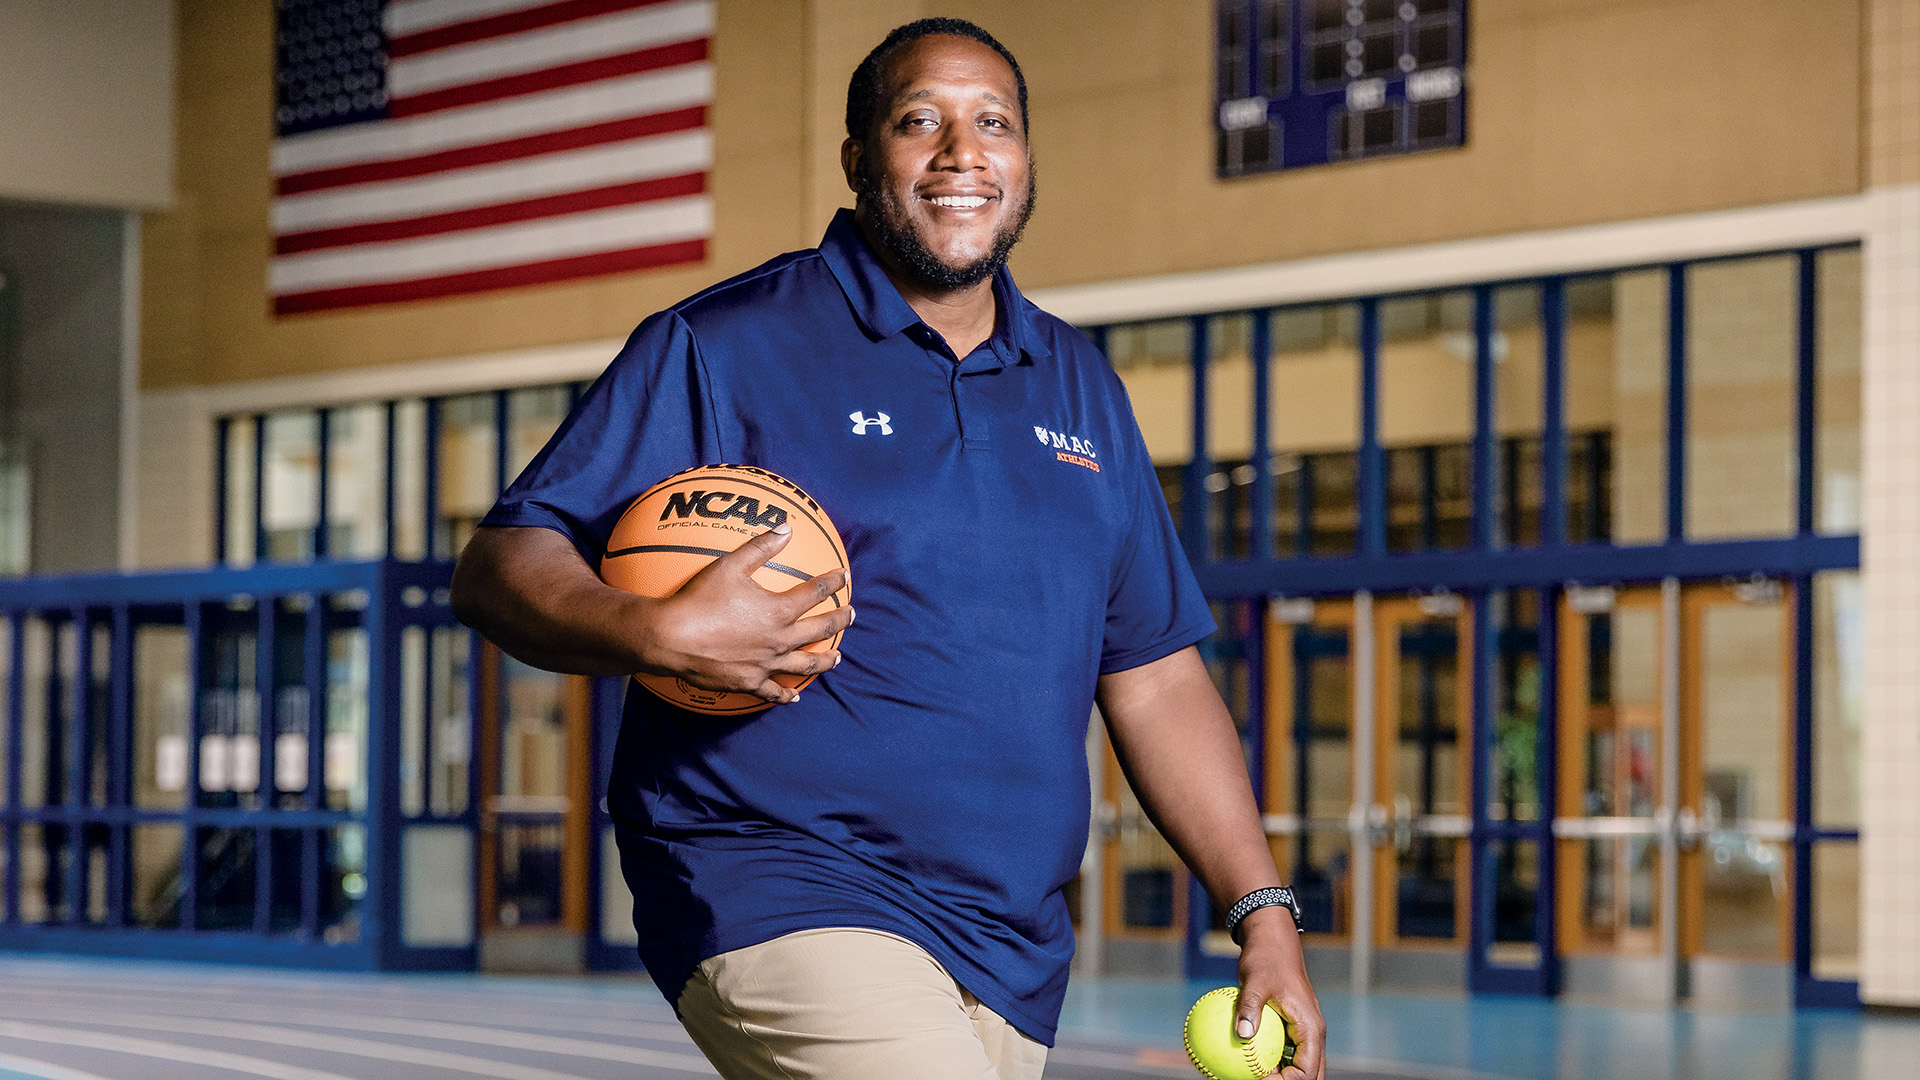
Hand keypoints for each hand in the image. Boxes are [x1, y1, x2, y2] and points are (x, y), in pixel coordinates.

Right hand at [639, 523, 852, 703]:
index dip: (833, 582)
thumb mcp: (730, 566)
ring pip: (805, 664)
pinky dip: (786, 695)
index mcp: (779, 610)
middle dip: (840, 620)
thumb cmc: (699, 599)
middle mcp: (779, 640)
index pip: (816, 593)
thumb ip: (761, 547)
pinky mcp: (749, 682)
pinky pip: (774, 691)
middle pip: (820, 630)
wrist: (671, 639)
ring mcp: (766, 664)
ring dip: (825, 661)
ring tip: (837, 659)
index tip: (845, 577)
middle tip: (852, 615)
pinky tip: (795, 697)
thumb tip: (786, 528)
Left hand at [1234, 908, 1325, 1079]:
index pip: (1307, 1072)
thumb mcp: (1254, 980)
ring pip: (1296, 1066)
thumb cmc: (1266, 958)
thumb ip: (1249, 1007)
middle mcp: (1312, 1034)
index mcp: (1311, 1028)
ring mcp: (1303, 1032)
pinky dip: (1267, 1060)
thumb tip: (1240, 1035)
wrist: (1272, 942)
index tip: (1258, 1079)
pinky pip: (1282, 1052)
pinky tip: (1241, 1062)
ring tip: (1247, 1074)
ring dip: (1277, 1074)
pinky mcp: (1291, 1028)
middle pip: (1309, 1074)